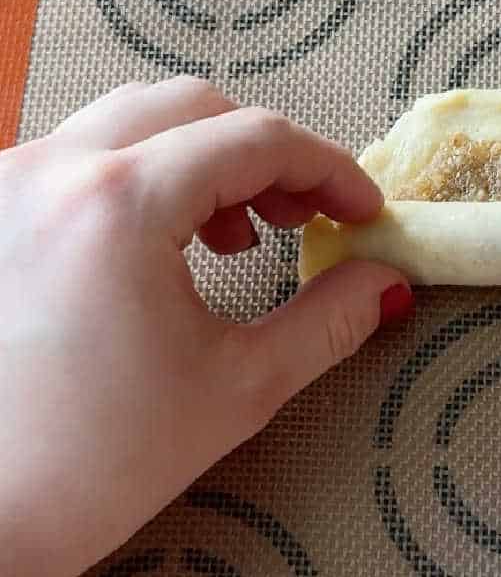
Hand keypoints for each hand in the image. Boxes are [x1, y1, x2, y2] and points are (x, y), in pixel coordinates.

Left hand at [0, 78, 410, 576]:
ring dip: (202, 159)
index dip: (328, 168)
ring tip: (236, 236)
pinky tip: (164, 242)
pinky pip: (82, 155)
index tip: (362, 210)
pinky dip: (142, 174)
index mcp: (116, 205)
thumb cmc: (93, 468)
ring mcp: (6, 185)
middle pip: (192, 108)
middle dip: (265, 156)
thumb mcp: (239, 388)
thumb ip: (329, 321)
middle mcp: (51, 171)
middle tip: (304, 218)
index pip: (254, 140)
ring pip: (131, 121)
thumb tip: (385, 282)